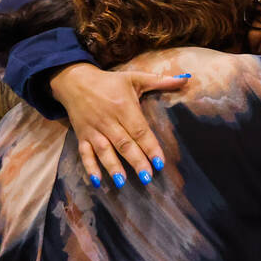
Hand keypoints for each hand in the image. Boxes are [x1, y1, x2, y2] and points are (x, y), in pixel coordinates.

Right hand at [50, 63, 189, 185]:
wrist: (74, 80)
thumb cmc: (109, 82)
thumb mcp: (134, 78)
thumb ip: (160, 81)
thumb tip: (185, 79)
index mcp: (123, 107)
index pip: (139, 130)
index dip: (150, 146)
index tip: (160, 162)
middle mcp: (108, 120)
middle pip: (123, 143)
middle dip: (136, 161)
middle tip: (147, 177)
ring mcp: (93, 129)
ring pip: (104, 150)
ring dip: (113, 166)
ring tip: (122, 182)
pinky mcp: (81, 135)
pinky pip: (84, 153)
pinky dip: (89, 167)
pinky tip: (97, 181)